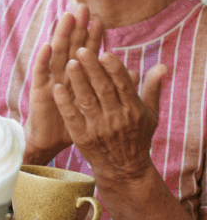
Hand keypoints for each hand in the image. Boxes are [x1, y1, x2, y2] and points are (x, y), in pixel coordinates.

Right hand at [26, 5, 103, 162]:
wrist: (51, 140)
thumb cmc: (75, 121)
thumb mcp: (98, 103)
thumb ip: (114, 86)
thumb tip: (136, 73)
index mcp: (79, 75)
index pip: (88, 51)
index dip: (94, 35)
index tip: (101, 18)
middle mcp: (64, 73)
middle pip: (72, 46)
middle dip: (78, 27)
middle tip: (83, 7)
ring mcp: (51, 80)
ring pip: (57, 53)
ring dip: (61, 35)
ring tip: (67, 18)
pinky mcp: (39, 90)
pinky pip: (41, 73)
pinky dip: (43, 59)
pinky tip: (47, 46)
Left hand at [53, 48, 166, 182]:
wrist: (124, 169)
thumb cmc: (137, 136)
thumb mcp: (150, 115)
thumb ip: (152, 89)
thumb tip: (162, 66)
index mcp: (133, 110)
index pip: (123, 85)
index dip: (114, 69)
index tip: (104, 53)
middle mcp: (117, 118)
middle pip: (103, 89)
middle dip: (93, 69)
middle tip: (81, 50)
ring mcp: (98, 128)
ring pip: (87, 100)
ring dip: (78, 81)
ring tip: (70, 62)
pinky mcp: (82, 137)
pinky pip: (72, 116)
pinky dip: (64, 102)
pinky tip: (57, 88)